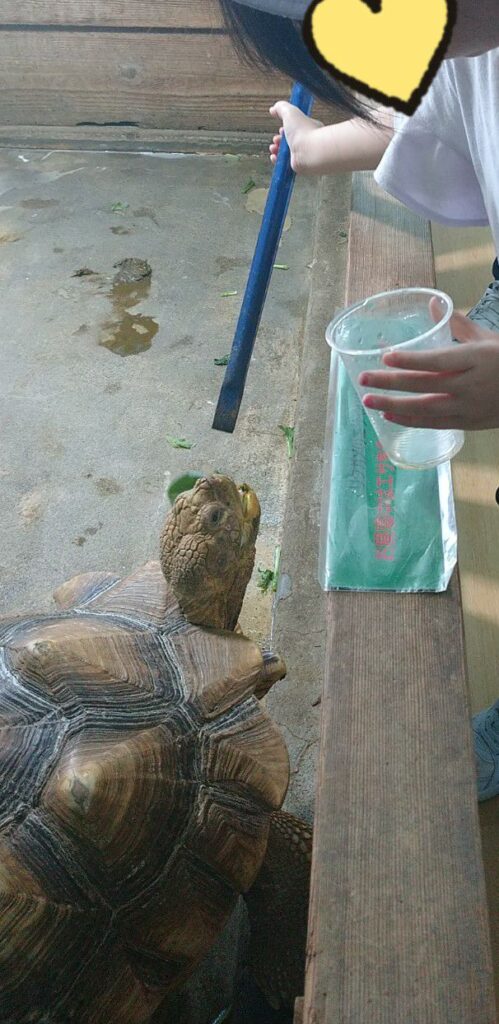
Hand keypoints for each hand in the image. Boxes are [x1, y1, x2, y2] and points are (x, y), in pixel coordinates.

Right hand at [269, 101, 323, 171]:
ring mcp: (303, 155)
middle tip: (276, 140)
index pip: (295, 128)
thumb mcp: (290, 112)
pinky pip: (286, 163)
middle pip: (289, 141)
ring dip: (276, 149)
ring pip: (286, 153)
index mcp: (308, 129)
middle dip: (278, 140)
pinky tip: (274, 157)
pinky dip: (278, 160)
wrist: (310, 152)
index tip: (280, 129)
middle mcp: (307, 142)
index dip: (285, 128)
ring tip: (273, 148)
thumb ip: (281, 108)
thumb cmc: (303, 131)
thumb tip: (273, 109)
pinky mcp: (298, 165)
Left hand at [358, 305, 498, 430]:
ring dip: (394, 406)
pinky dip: (410, 421)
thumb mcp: (488, 339)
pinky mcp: (467, 424)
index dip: (411, 360)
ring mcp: (468, 408)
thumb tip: (433, 303)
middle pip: (424, 385)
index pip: (438, 360)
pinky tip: (390, 416)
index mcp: (476, 359)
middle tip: (363, 380)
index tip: (386, 355)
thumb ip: (458, 324)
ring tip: (369, 401)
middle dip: (391, 383)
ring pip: (425, 409)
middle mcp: (470, 385)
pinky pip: (434, 424)